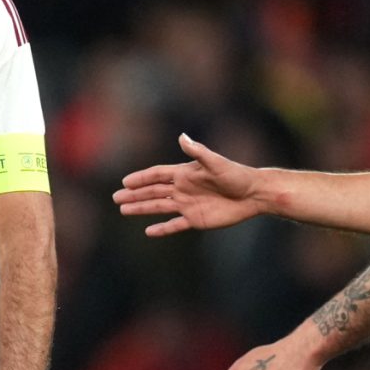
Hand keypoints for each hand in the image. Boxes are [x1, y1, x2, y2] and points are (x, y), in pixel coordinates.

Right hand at [113, 133, 262, 235]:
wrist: (253, 194)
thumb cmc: (236, 175)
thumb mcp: (216, 163)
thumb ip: (198, 152)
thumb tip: (181, 137)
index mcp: (184, 174)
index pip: (157, 175)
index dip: (141, 178)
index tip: (125, 181)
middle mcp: (182, 189)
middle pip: (153, 192)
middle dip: (134, 194)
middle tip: (116, 198)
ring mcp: (187, 205)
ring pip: (159, 207)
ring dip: (141, 208)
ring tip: (124, 210)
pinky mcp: (196, 219)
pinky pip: (175, 225)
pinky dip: (162, 229)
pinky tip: (149, 232)